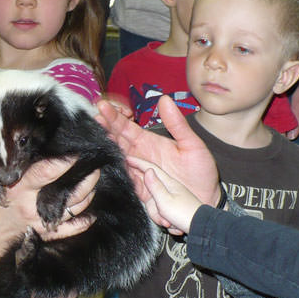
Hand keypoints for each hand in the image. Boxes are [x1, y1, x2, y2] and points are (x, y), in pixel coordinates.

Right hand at [0, 158, 97, 247]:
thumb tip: (6, 137)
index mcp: (18, 188)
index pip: (45, 173)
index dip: (63, 163)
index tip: (76, 153)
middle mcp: (32, 205)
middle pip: (67, 193)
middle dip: (86, 180)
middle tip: (94, 167)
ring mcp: (41, 221)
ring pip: (73, 209)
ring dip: (87, 195)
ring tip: (93, 181)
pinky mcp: (45, 233)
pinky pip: (70, 230)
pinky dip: (83, 222)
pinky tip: (92, 214)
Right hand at [96, 95, 219, 204]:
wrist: (206, 198)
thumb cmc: (200, 170)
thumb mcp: (192, 144)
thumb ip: (177, 124)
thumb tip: (164, 99)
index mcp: (148, 141)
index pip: (126, 127)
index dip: (113, 116)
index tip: (102, 106)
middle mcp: (138, 155)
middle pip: (115, 140)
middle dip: (102, 128)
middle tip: (92, 117)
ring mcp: (136, 172)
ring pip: (114, 158)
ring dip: (103, 148)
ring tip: (92, 136)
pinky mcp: (138, 190)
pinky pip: (122, 179)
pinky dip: (111, 172)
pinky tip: (101, 163)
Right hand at [127, 156, 201, 233]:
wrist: (201, 228)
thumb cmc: (184, 214)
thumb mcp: (165, 201)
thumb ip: (154, 186)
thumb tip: (147, 171)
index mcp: (168, 183)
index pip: (150, 169)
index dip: (138, 163)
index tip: (126, 158)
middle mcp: (170, 189)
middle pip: (150, 194)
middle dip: (152, 208)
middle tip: (162, 217)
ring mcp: (172, 199)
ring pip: (155, 206)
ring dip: (160, 218)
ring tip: (170, 223)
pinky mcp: (174, 209)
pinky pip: (162, 214)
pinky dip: (167, 221)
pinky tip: (176, 225)